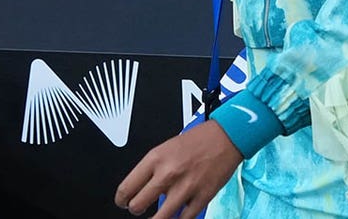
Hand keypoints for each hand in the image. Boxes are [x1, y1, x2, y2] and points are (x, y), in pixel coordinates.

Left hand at [115, 121, 242, 218]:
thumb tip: (139, 188)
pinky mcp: (202, 198)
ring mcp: (185, 188)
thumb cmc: (198, 140)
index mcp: (155, 158)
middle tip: (139, 208)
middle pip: (138, 206)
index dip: (121, 200)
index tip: (123, 202)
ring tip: (156, 216)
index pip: (126, 188)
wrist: (226, 136)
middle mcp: (168, 173)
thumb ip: (152, 168)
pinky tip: (176, 214)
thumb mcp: (166, 148)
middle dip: (136, 210)